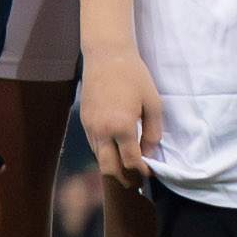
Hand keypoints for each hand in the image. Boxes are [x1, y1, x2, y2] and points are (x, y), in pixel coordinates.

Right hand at [76, 45, 161, 186]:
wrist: (106, 55)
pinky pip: (94, 145)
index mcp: (122, 126)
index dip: (141, 171)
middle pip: (110, 169)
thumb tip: (149, 153)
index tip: (148, 173)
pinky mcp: (84, 120)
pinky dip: (104, 152)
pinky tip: (115, 148)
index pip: (131, 162)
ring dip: (113, 166)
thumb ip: (152, 132)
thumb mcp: (153, 103)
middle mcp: (102, 131)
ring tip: (127, 167)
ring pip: (99, 158)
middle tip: (135, 181)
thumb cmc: (134, 76)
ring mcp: (90, 127)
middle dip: (124, 178)